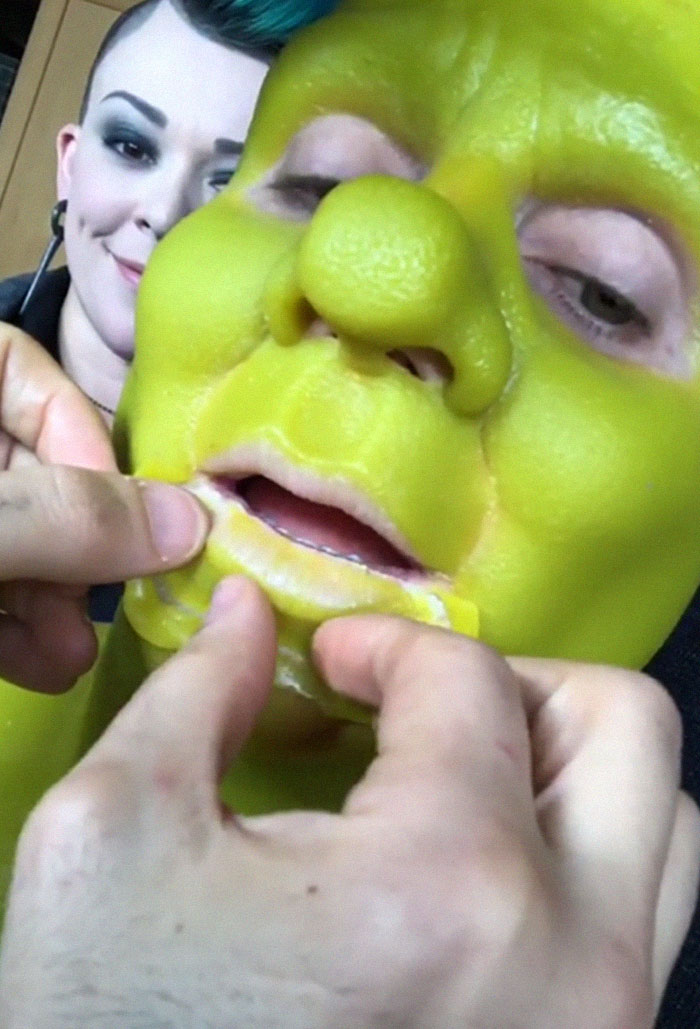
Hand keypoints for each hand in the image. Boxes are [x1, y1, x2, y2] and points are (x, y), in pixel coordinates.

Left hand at [0, 322, 208, 690]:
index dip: (72, 431)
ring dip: (50, 602)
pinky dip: (12, 628)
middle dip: (71, 548)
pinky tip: (37, 669)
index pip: (18, 365)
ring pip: (11, 538)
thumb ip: (70, 519)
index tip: (102, 516)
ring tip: (67, 659)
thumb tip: (195, 523)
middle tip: (93, 609)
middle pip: (29, 468)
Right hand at [1, 578, 695, 1027]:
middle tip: (421, 704)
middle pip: (623, 724)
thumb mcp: (110, 841)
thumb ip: (196, 696)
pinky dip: (569, 854)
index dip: (388, 642)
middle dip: (513, 681)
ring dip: (559, 764)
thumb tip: (248, 617)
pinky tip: (469, 863)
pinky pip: (635, 914)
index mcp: (442, 885)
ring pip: (657, 820)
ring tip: (455, 772)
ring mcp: (600, 1025)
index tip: (334, 661)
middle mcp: (565, 958)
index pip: (472, 679)